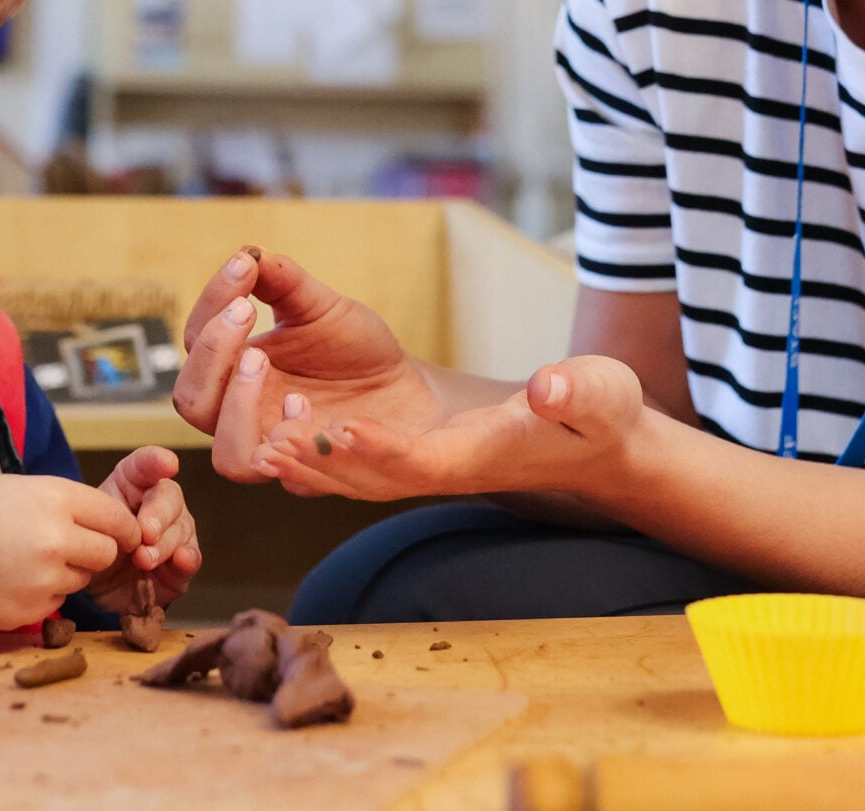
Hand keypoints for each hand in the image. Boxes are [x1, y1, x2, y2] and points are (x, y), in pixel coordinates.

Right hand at [0, 474, 140, 632]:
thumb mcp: (27, 490)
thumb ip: (71, 505)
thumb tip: (114, 525)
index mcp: (58, 500)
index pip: (116, 516)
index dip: (123, 526)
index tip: (124, 533)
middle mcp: (58, 539)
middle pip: (106, 553)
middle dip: (94, 551)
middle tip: (69, 546)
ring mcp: (45, 579)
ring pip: (82, 580)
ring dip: (67, 573)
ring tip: (30, 560)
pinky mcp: (32, 610)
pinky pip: (56, 603)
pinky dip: (43, 594)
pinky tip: (16, 580)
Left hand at [90, 446, 200, 610]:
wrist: (91, 585)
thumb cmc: (90, 544)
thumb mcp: (86, 526)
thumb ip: (105, 520)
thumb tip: (129, 529)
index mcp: (131, 484)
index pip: (144, 465)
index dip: (156, 461)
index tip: (167, 463)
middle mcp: (159, 503)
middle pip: (168, 497)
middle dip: (159, 514)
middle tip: (146, 532)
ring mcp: (175, 532)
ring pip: (181, 529)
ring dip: (164, 544)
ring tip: (144, 559)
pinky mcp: (181, 564)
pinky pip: (192, 558)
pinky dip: (188, 559)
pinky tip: (181, 559)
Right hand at [171, 249, 447, 486]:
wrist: (406, 389)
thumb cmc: (355, 348)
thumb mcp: (321, 307)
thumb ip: (284, 283)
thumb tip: (249, 252)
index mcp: (235, 367)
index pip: (196, 340)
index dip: (212, 302)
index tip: (243, 267)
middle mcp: (242, 412)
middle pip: (191, 401)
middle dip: (211, 355)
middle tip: (246, 313)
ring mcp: (274, 447)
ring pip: (226, 455)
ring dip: (236, 407)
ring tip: (263, 361)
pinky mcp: (310, 473)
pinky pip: (282, 473)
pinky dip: (284, 441)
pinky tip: (302, 404)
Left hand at [256, 354, 647, 502]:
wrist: (591, 439)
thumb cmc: (599, 413)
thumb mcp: (600, 394)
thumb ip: (577, 392)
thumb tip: (549, 386)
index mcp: (485, 456)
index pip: (424, 462)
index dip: (381, 450)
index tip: (339, 426)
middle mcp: (446, 469)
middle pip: (372, 478)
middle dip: (323, 463)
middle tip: (273, 438)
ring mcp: (427, 465)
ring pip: (356, 475)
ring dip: (309, 460)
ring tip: (264, 436)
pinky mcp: (416, 453)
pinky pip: (357, 462)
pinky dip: (317, 450)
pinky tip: (281, 426)